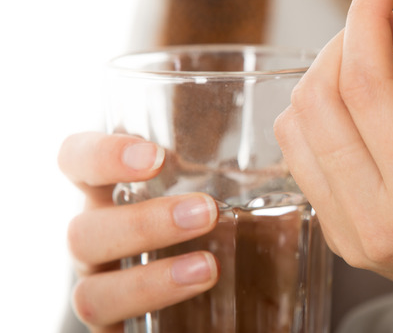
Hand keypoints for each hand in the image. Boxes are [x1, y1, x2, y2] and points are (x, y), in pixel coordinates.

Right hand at [59, 132, 218, 332]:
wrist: (220, 277)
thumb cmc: (214, 209)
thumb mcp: (220, 175)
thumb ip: (232, 150)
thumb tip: (282, 115)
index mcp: (110, 189)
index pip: (77, 160)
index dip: (102, 156)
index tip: (154, 156)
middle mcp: (96, 237)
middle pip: (84, 231)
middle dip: (144, 223)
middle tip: (207, 212)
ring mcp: (103, 286)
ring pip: (94, 293)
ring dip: (150, 283)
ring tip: (209, 269)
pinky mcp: (119, 329)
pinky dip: (152, 319)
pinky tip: (196, 319)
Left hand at [274, 0, 392, 331]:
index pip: (366, 83)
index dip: (369, 11)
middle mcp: (377, 225)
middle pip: (319, 99)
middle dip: (354, 37)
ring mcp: (353, 239)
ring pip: (300, 126)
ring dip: (340, 75)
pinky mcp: (345, 240)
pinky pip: (309, 156)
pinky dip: (336, 114)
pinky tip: (388, 111)